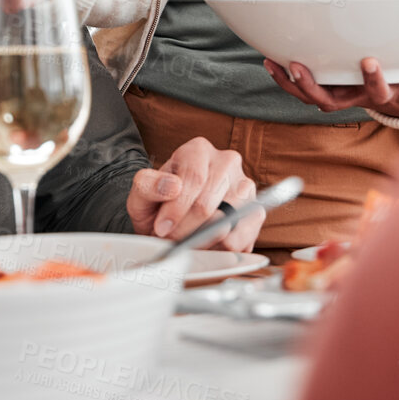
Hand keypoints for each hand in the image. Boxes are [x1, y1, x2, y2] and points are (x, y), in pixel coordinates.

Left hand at [126, 137, 260, 251]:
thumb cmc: (158, 205)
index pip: (193, 179)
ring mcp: (245, 186)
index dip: (176, 209)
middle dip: (185, 229)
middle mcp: (227, 162)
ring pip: (227, 221)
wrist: (170, 223)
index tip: (161, 228)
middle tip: (172, 240)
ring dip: (203, 241)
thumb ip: (148, 185)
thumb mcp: (141, 193)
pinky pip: (243, 236)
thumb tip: (172, 186)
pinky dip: (223, 249)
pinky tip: (208, 247)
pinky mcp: (256, 211)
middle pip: (208, 203)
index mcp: (198, 150)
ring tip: (188, 243)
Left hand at [265, 57, 398, 119]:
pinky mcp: (333, 87)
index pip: (377, 92)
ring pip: (313, 96)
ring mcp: (343, 94)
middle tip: (299, 67)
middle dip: (313, 86)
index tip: (370, 60)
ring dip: (292, 82)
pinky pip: (306, 88)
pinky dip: (288, 78)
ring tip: (273, 63)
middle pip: (331, 101)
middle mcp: (358, 98)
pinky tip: (273, 62)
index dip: (373, 80)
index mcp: (384, 96)